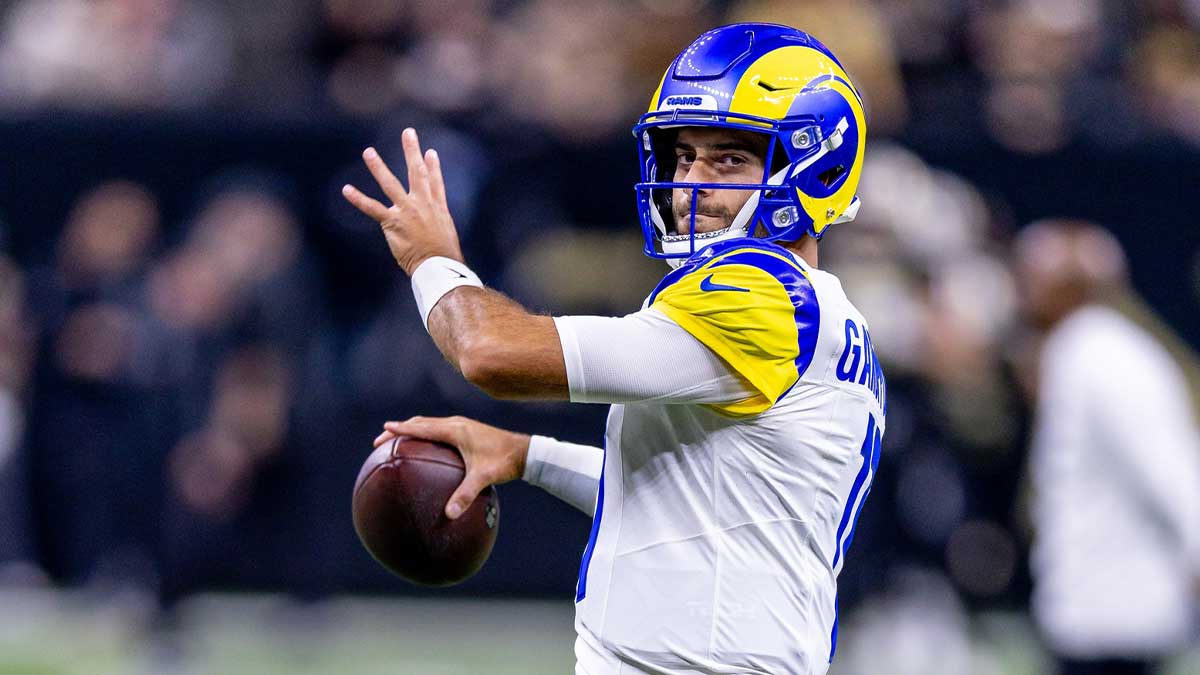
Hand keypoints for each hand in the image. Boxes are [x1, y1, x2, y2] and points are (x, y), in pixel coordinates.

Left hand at [342, 128, 464, 274]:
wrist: (438, 264)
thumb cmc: (444, 256)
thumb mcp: (447, 234)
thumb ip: (439, 224)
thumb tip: (436, 224)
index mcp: (437, 208)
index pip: (435, 182)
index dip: (433, 166)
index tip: (430, 152)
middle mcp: (422, 204)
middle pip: (417, 172)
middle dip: (412, 151)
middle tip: (408, 132)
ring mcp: (407, 211)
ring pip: (390, 184)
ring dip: (378, 167)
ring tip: (369, 152)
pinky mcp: (393, 222)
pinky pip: (373, 208)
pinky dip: (359, 199)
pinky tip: (347, 190)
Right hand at [374, 415, 529, 519]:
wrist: (524, 452)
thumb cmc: (503, 463)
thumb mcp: (483, 479)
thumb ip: (465, 495)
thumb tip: (448, 515)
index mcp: (456, 430)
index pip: (422, 427)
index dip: (402, 428)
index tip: (384, 428)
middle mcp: (457, 424)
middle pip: (422, 423)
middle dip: (401, 429)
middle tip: (382, 438)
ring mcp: (463, 425)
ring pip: (430, 424)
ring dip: (413, 429)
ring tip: (398, 440)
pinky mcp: (468, 430)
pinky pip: (440, 429)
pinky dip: (426, 433)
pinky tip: (425, 448)